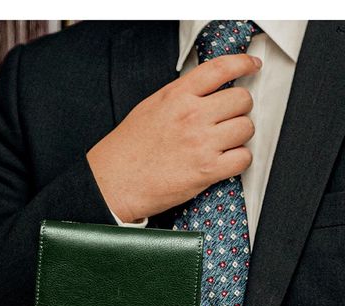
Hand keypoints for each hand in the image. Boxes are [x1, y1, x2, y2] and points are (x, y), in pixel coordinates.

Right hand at [86, 54, 261, 222]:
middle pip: (242, 100)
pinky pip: (243, 158)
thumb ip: (179, 97)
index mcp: (176, 97)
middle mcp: (191, 116)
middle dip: (239, 109)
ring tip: (223, 143)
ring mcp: (201, 143)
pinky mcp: (206, 171)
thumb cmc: (127, 150)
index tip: (251, 66)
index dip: (243, 64)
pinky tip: (225, 161)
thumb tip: (204, 92)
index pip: (220, 69)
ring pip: (246, 128)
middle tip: (228, 118)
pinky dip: (239, 160)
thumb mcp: (149, 109)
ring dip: (239, 136)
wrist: (114, 182)